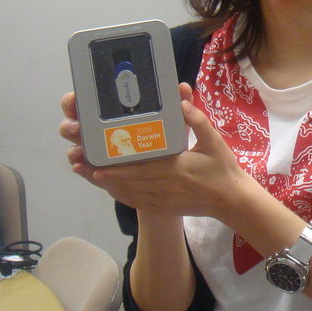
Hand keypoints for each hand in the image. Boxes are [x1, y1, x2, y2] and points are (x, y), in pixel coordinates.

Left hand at [67, 84, 253, 222]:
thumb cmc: (222, 168)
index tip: (96, 163)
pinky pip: (137, 203)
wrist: (231, 200)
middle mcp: (165, 186)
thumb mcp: (214, 140)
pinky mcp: (164, 208)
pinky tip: (109, 188)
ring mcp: (163, 200)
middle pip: (128, 182)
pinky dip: (121, 195)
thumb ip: (197, 121)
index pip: (140, 169)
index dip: (116, 168)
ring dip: (107, 185)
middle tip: (80, 165)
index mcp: (176, 168)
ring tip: (87, 174)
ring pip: (129, 194)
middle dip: (103, 175)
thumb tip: (182, 102)